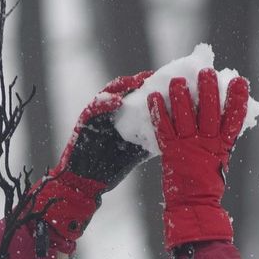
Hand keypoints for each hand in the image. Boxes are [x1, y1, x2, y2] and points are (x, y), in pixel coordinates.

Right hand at [33, 72, 152, 247]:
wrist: (85, 182)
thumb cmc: (109, 169)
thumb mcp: (135, 154)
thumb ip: (149, 143)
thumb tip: (173, 138)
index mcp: (122, 118)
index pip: (137, 97)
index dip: (151, 89)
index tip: (167, 83)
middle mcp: (110, 113)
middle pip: (125, 91)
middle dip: (139, 82)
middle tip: (153, 76)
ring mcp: (96, 115)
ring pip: (109, 94)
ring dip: (122, 86)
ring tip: (136, 82)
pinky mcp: (84, 121)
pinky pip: (94, 108)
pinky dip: (105, 103)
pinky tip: (117, 101)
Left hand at [149, 68, 248, 248]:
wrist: (193, 207)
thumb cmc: (208, 183)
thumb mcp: (220, 159)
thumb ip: (221, 138)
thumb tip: (224, 114)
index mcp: (222, 145)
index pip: (233, 118)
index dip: (237, 100)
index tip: (239, 81)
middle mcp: (207, 144)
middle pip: (208, 111)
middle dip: (208, 90)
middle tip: (206, 72)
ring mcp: (188, 147)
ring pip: (184, 116)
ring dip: (181, 96)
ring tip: (178, 80)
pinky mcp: (170, 152)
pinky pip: (163, 128)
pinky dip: (158, 112)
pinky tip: (154, 96)